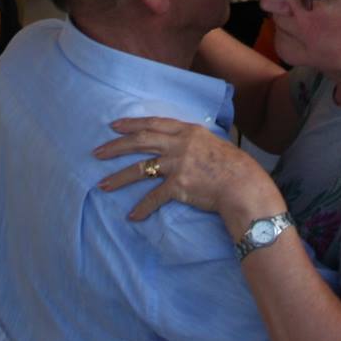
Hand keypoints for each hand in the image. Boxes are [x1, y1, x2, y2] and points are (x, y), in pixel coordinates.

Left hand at [94, 116, 279, 224]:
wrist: (243, 184)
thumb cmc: (233, 166)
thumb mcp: (213, 143)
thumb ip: (194, 141)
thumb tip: (183, 144)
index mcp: (187, 131)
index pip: (154, 124)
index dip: (132, 124)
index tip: (114, 126)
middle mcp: (179, 144)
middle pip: (140, 142)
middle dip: (116, 146)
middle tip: (97, 152)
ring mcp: (178, 164)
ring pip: (140, 169)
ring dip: (118, 177)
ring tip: (102, 185)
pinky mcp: (178, 185)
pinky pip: (154, 197)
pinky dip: (142, 208)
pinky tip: (132, 216)